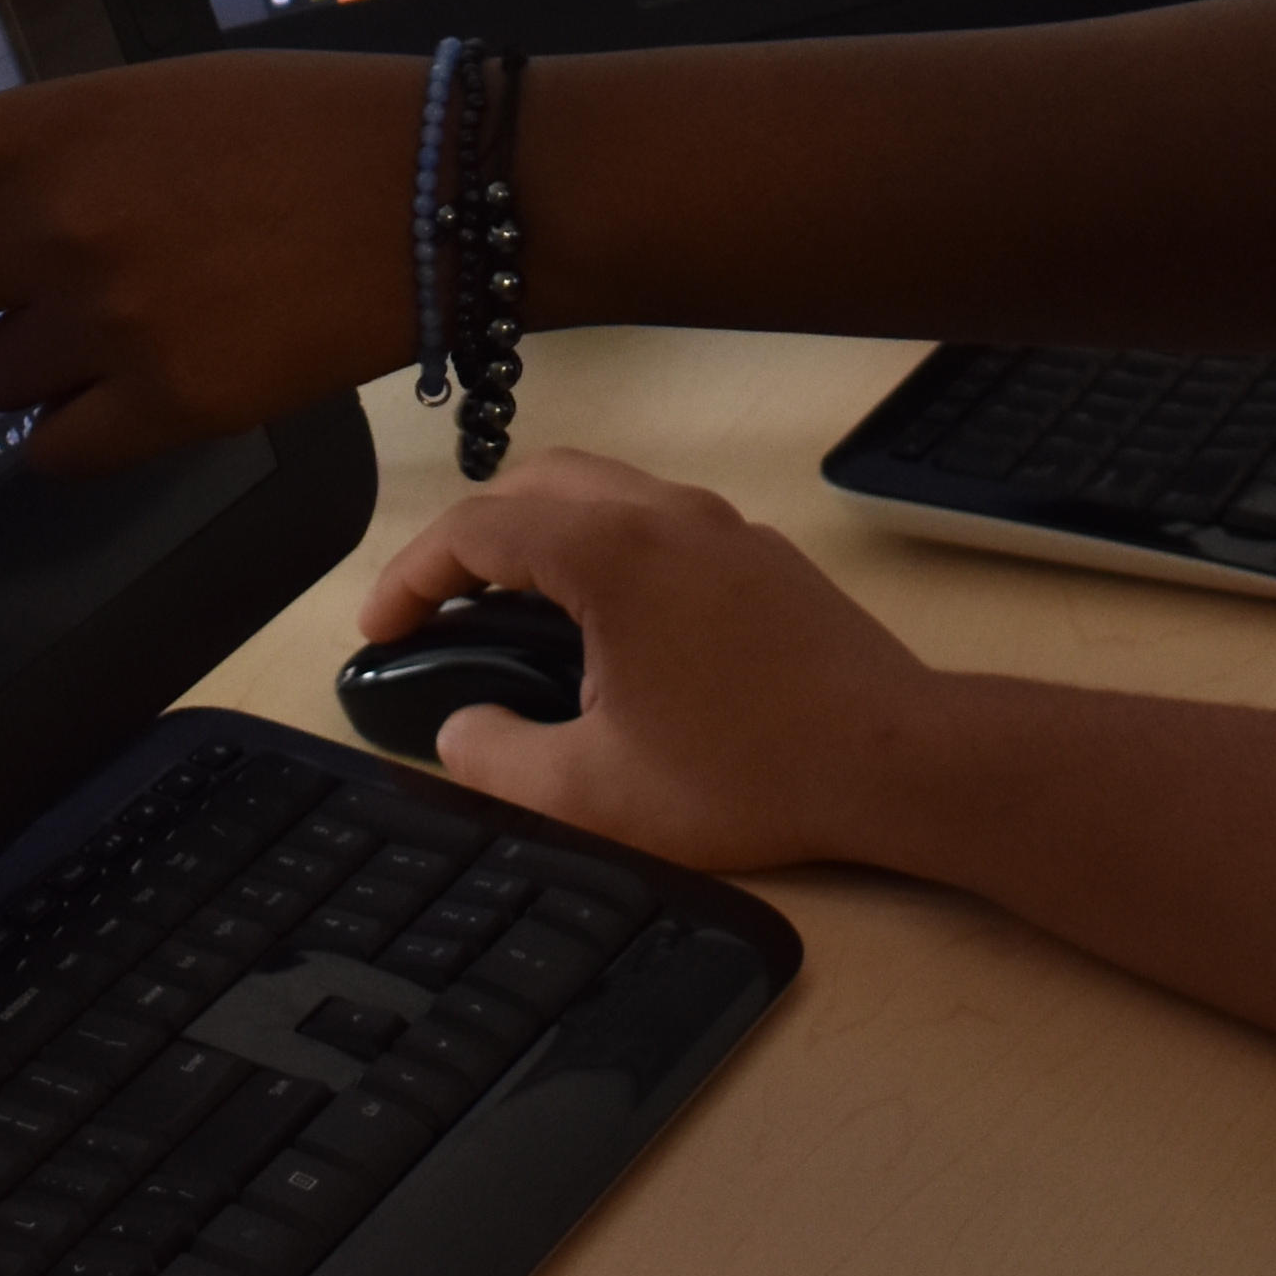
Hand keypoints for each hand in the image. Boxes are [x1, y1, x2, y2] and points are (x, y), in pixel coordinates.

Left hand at [0, 52, 421, 465]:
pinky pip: (54, 452)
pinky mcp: (158, 405)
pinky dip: (89, 432)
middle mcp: (50, 223)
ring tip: (146, 313)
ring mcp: (100, 319)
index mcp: (44, 129)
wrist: (434, 190)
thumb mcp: (152, 105)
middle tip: (32, 282)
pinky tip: (167, 375)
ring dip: (36, 363)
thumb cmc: (302, 131)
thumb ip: (46, 156)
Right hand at [357, 452, 933, 871]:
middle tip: (435, 609)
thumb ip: (497, 759)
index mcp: (611, 553)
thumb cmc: (755, 771)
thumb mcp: (592, 792)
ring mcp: (722, 527)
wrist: (893, 760)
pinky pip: (656, 520)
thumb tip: (460, 731)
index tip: (382, 627)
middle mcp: (665, 515)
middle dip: (468, 538)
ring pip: (600, 490)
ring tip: (506, 612)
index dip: (409, 577)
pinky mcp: (761, 556)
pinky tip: (604, 626)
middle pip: (533, 484)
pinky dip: (602, 547)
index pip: (475, 531)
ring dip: (538, 534)